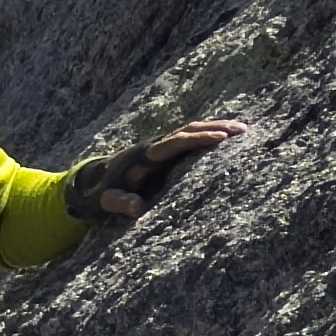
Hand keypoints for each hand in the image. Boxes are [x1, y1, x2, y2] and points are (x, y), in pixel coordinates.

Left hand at [87, 119, 245, 219]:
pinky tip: (227, 140)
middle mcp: (155, 146)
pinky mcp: (165, 154)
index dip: (198, 139)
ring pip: (191, 131)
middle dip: (215, 128)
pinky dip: (208, 137)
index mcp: (145, 155)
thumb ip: (119, 203)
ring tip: (242, 132)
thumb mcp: (106, 202)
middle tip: (242, 131)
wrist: (93, 182)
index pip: (176, 142)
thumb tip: (137, 207)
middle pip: (188, 130)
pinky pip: (189, 140)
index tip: (221, 138)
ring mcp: (161, 148)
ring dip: (215, 128)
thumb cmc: (101, 194)